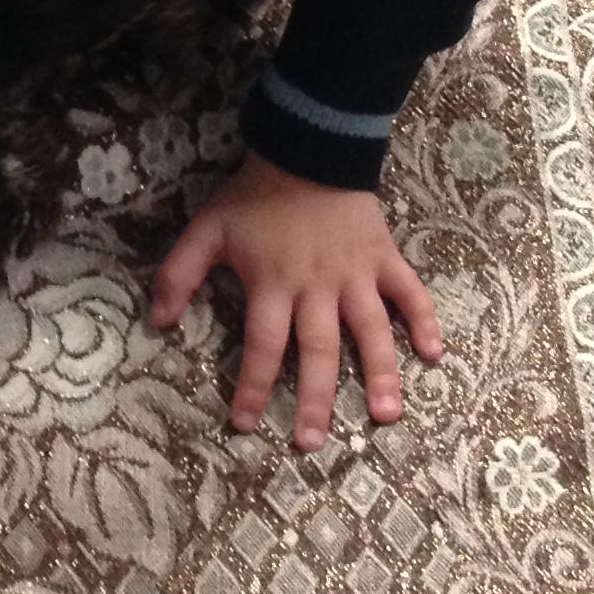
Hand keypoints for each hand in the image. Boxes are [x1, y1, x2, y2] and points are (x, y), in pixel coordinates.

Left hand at [149, 152, 440, 451]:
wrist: (307, 150)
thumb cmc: (255, 197)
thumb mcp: (207, 229)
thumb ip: (179, 274)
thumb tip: (157, 321)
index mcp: (273, 284)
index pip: (261, 345)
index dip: (251, 386)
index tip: (244, 424)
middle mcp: (317, 287)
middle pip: (317, 350)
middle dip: (313, 399)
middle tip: (311, 443)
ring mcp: (356, 275)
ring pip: (371, 330)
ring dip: (380, 373)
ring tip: (385, 416)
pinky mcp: (385, 259)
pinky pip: (410, 293)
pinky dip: (424, 320)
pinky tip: (436, 354)